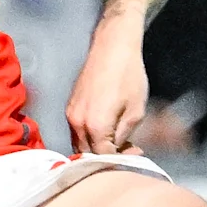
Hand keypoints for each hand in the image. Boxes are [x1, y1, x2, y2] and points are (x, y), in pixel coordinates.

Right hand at [68, 19, 151, 154]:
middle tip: (128, 148)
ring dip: (97, 147)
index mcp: (95, 127)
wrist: (112, 47)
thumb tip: (120, 151)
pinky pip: (77, 131)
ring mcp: (70, 115)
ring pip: (80, 144)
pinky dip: (90, 136)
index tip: (135, 151)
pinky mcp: (70, 107)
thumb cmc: (128, 75)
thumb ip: (124, 137)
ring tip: (119, 139)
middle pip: (88, 155)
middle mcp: (77, 124)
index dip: (121, 159)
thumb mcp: (136, 111)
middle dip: (107, 156)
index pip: (103, 157)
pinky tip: (106, 129)